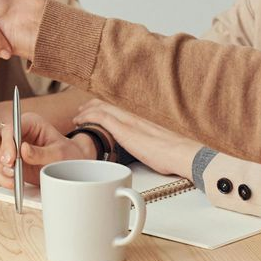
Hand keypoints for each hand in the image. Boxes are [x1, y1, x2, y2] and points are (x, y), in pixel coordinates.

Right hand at [0, 111, 90, 186]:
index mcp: (29, 123)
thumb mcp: (59, 154)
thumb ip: (41, 153)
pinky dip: (1, 177)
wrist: (70, 168)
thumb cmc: (68, 156)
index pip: (8, 128)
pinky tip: (14, 182)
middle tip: (8, 166)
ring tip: (14, 175)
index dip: (6, 143)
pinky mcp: (7, 161)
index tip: (11, 160)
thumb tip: (23, 150)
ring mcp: (8, 146)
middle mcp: (15, 132)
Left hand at [75, 99, 203, 178]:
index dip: (102, 108)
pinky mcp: (125, 130)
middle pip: (106, 105)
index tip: (92, 113)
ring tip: (77, 118)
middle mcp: (134, 118)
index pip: (117, 109)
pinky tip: (81, 121)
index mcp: (141, 121)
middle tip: (80, 113)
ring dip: (86, 111)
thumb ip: (146, 147)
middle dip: (91, 107)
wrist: (183, 155)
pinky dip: (89, 117)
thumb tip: (145, 155)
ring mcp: (129, 122)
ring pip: (102, 108)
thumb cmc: (174, 155)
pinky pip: (102, 117)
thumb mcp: (156, 148)